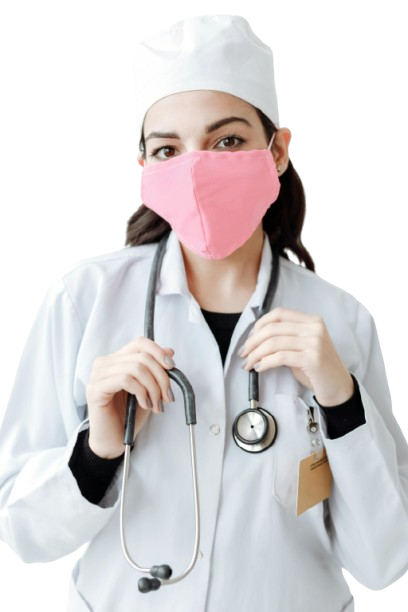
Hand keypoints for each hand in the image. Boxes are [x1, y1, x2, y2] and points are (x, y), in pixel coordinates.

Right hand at [86, 338, 175, 457]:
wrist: (113, 441)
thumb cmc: (128, 416)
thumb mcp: (148, 389)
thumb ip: (156, 370)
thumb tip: (169, 351)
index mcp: (117, 360)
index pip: (140, 343)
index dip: (158, 352)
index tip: (172, 368)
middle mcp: (104, 363)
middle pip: (142, 357)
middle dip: (161, 378)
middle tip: (167, 397)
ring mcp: (98, 374)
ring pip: (136, 368)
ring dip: (153, 388)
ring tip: (156, 405)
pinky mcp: (95, 388)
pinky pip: (125, 380)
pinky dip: (141, 392)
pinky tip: (143, 404)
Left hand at [238, 307, 353, 406]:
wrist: (338, 387)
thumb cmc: (317, 368)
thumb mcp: (302, 346)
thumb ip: (285, 338)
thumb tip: (255, 339)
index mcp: (312, 320)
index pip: (279, 313)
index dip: (260, 324)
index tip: (250, 338)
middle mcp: (314, 328)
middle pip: (273, 328)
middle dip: (252, 342)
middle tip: (243, 354)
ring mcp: (315, 343)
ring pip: (274, 343)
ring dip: (255, 354)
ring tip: (248, 364)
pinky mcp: (312, 359)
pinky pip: (280, 357)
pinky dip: (265, 362)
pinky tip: (259, 368)